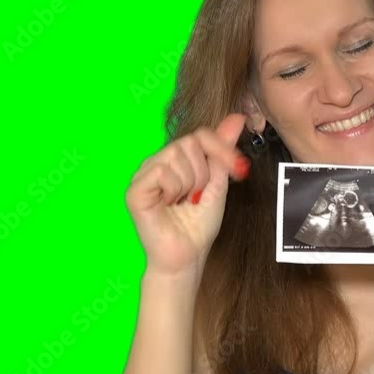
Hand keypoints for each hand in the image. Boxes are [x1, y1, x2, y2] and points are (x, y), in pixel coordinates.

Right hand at [125, 113, 249, 277]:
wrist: (188, 255)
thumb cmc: (199, 225)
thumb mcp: (219, 182)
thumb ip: (223, 150)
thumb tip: (237, 117)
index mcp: (177, 160)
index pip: (201, 135)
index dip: (222, 149)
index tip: (238, 168)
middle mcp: (158, 162)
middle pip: (190, 143)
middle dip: (204, 173)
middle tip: (197, 195)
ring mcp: (144, 175)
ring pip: (176, 155)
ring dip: (190, 183)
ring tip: (182, 202)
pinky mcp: (135, 190)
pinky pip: (161, 171)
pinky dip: (173, 189)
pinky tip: (169, 204)